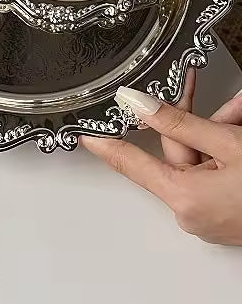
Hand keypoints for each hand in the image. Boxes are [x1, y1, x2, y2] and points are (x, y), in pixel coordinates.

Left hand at [81, 70, 241, 244]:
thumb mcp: (230, 145)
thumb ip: (180, 121)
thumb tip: (137, 103)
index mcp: (185, 199)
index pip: (129, 162)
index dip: (103, 143)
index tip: (78, 131)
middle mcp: (193, 212)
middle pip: (177, 149)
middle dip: (198, 117)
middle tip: (205, 89)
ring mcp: (211, 214)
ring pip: (202, 155)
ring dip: (220, 128)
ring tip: (240, 112)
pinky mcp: (228, 213)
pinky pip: (216, 169)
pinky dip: (227, 147)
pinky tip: (241, 125)